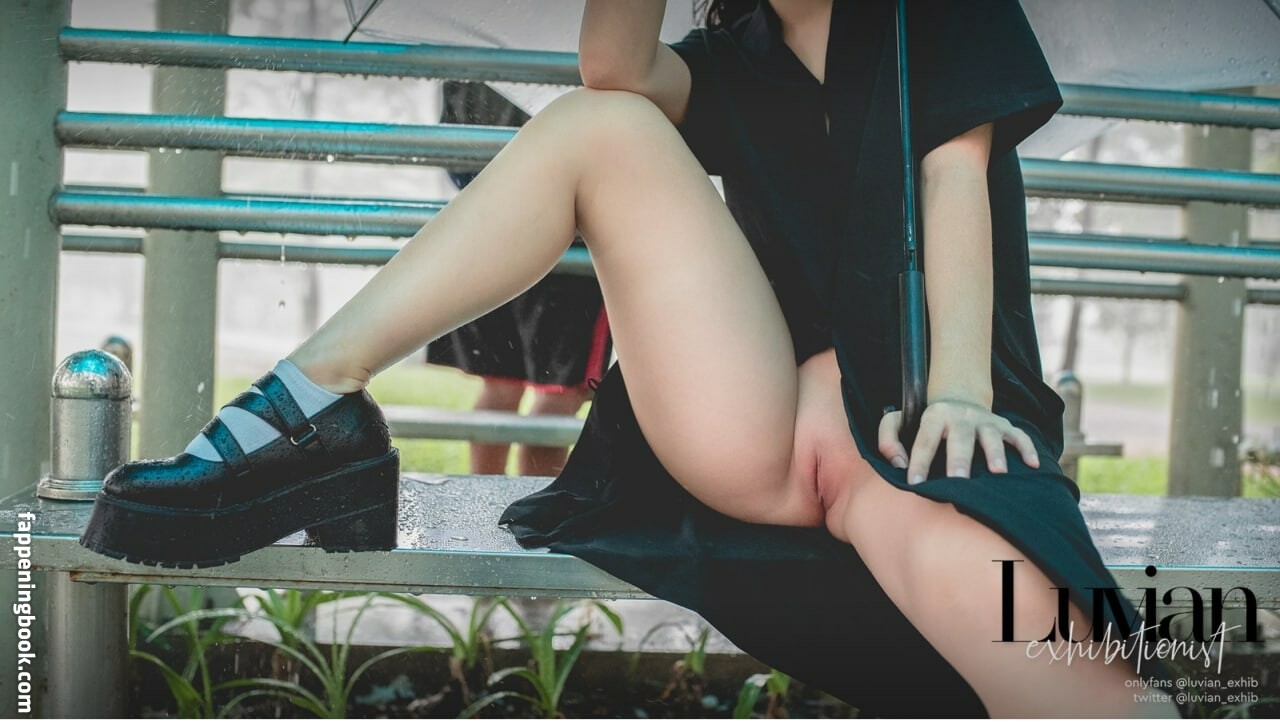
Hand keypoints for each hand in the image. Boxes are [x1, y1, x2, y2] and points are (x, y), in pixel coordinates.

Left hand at [878, 398, 1039, 484]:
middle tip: (957, 480)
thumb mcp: (899, 421)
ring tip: (998, 472)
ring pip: (992, 435)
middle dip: (959, 459)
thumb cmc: (923, 422)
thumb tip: (897, 464)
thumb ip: (888, 439)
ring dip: (995, 453)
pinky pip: (1019, 436)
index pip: (925, 441)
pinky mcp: (1003, 426)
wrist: (956, 401)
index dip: (919, 462)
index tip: (915, 484)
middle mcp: (961, 417)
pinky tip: (1033, 465)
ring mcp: (985, 421)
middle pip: (961, 438)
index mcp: (934, 417)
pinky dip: (1027, 448)